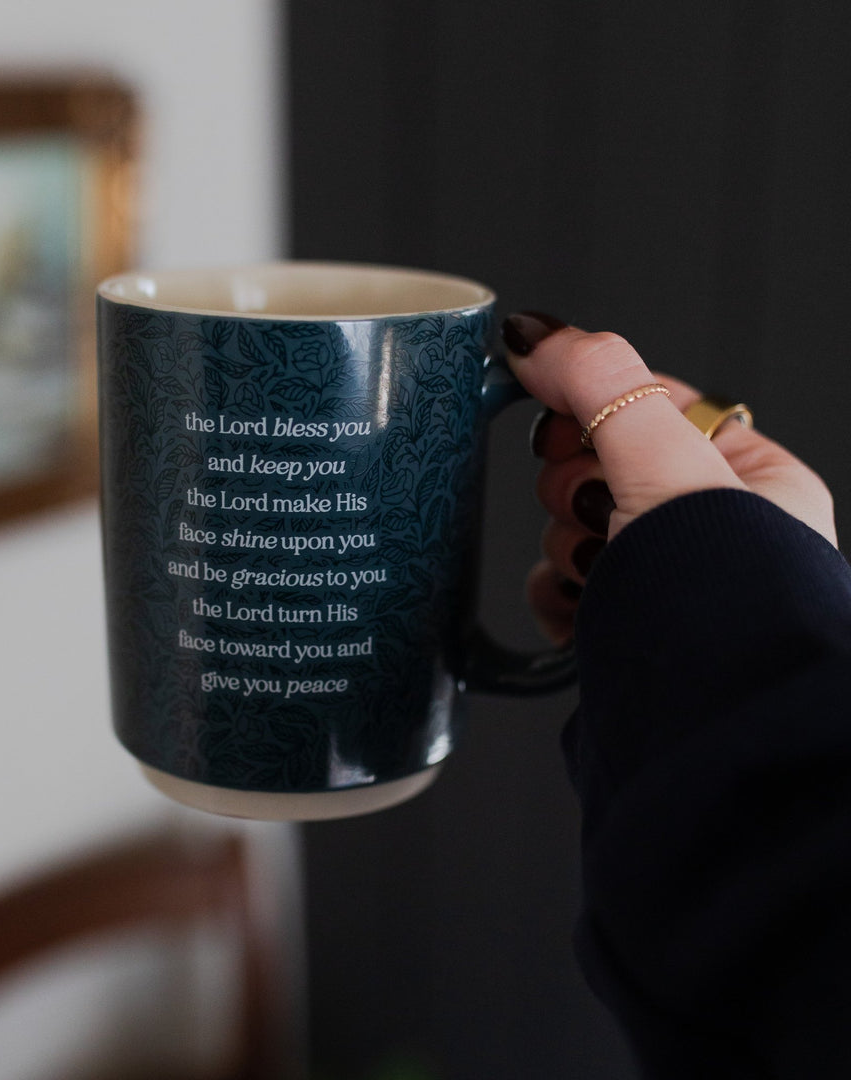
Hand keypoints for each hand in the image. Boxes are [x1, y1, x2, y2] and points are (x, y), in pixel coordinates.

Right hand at [501, 312, 837, 644]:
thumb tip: (538, 334)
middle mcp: (707, 529)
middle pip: (596, 468)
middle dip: (580, 489)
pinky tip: (585, 606)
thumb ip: (601, 382)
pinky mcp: (616, 626)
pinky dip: (558, 594)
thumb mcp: (663, 459)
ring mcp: (658, 579)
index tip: (569, 422)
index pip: (648, 404)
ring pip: (571, 528)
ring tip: (603, 571)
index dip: (597, 408)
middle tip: (600, 507)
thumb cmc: (721, 597)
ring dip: (571, 546)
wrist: (706, 711)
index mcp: (746, 477)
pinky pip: (557, 585)